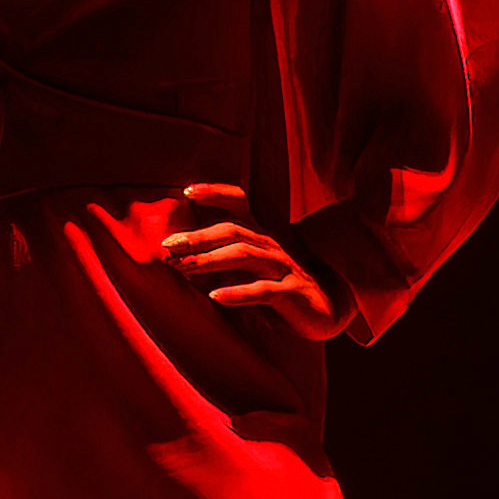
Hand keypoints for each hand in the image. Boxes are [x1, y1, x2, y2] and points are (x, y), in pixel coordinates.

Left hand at [158, 183, 340, 337]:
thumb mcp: (255, 265)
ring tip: (182, 267)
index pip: (241, 203)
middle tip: (168, 245)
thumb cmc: (283, 284)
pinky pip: (263, 291)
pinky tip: (214, 296)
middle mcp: (272, 244)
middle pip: (233, 231)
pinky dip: (238, 293)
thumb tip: (180, 256)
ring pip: (245, 255)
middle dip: (199, 236)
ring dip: (211, 260)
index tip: (188, 191)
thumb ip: (226, 255)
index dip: (217, 193)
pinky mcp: (293, 292)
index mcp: (262, 234)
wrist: (330, 307)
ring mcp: (284, 266)